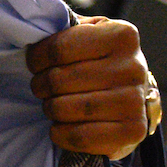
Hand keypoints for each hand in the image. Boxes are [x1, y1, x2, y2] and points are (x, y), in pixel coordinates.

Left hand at [26, 16, 154, 159]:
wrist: (131, 94)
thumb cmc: (100, 60)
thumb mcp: (88, 34)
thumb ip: (64, 29)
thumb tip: (32, 29)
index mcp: (122, 36)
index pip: (59, 48)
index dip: (36, 58)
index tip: (35, 63)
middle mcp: (133, 67)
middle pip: (59, 80)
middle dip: (40, 85)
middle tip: (42, 86)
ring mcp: (135, 101)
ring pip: (66, 109)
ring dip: (50, 109)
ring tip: (53, 104)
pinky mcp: (132, 131)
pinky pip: (80, 136)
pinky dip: (60, 133)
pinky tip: (60, 126)